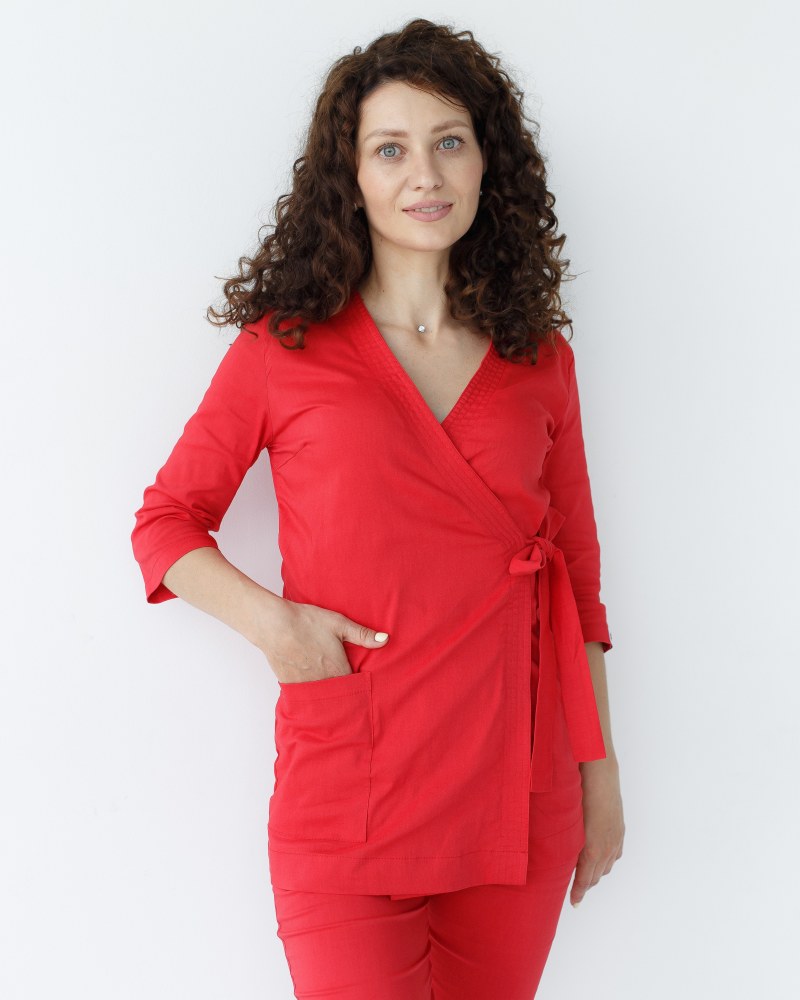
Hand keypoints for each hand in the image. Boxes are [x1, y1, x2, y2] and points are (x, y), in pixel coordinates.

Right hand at [259, 599, 389, 683]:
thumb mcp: (339, 624)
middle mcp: (324, 682)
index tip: (363, 686)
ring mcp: (306, 686)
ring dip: (327, 695)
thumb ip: (363, 634)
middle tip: (348, 692)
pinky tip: (311, 686)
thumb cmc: (307, 622)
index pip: (355, 687)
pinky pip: (305, 696)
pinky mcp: (290, 685)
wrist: (273, 625)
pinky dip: (310, 694)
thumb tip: (386, 640)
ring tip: (330, 690)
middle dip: (344, 694)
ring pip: (322, 697)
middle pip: (339, 695)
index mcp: (339, 670)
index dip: (359, 687)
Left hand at [571, 757, 624, 906]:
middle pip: (596, 876)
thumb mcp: (569, 820)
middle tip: (576, 892)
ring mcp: (616, 838)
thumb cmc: (579, 793)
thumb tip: (555, 854)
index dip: (579, 892)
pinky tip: (601, 859)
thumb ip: (565, 841)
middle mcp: (606, 847)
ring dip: (597, 874)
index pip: (585, 878)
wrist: (601, 773)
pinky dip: (607, 861)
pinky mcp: (620, 830)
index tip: (573, 903)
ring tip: (586, 877)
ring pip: (607, 866)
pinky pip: (616, 854)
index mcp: (592, 848)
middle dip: (586, 885)